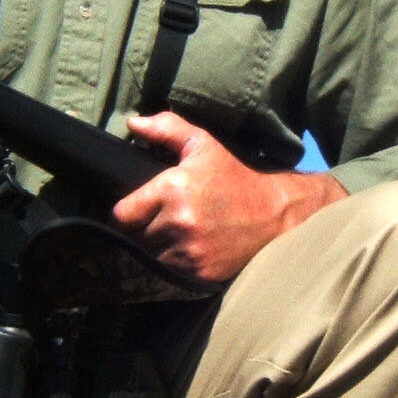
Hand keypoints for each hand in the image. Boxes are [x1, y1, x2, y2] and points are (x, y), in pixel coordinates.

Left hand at [112, 112, 345, 283]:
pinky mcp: (199, 273)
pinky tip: (190, 248)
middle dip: (142, 230)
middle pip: (134, 238)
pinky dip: (174, 264)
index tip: (138, 209)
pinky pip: (170, 273)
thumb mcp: (203, 144)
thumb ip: (165, 129)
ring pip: (150, 258)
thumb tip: (132, 123)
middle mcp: (177, 223)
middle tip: (159, 220)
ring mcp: (189, 252)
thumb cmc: (234, 177)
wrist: (275, 213)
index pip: (122, 215)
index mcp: (172, 190)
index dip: (127, 212)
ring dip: (156, 249)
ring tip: (175, 235)